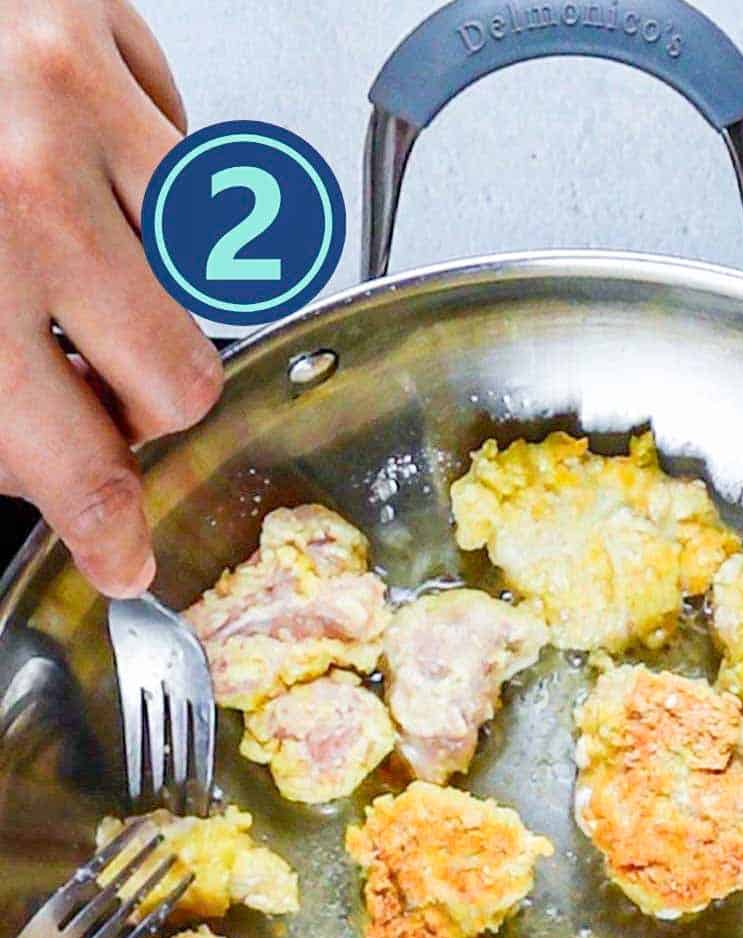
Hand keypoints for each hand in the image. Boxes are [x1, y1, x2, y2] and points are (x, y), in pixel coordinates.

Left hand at [0, 2, 222, 594]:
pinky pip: (179, 153)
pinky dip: (140, 173)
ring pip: (199, 273)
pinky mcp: (100, 30)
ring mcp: (68, 106)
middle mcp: (18, 198)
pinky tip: (72, 154)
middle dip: (144, 393)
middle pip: (178, 380)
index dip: (110, 525)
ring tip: (74, 242)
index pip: (76, 457)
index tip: (126, 554)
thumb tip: (41, 480)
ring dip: (150, 278)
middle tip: (96, 372)